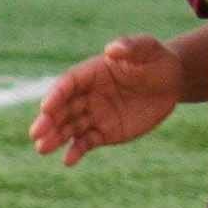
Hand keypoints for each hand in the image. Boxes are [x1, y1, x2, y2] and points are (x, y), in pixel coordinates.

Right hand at [29, 36, 186, 165]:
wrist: (171, 82)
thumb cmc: (155, 60)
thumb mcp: (146, 49)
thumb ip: (130, 46)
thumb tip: (112, 48)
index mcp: (90, 73)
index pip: (68, 84)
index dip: (56, 95)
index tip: (47, 107)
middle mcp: (87, 95)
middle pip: (62, 109)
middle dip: (48, 121)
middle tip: (36, 133)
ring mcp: (94, 115)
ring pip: (70, 128)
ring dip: (56, 138)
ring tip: (43, 149)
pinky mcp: (104, 132)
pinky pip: (86, 142)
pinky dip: (76, 151)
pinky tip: (68, 161)